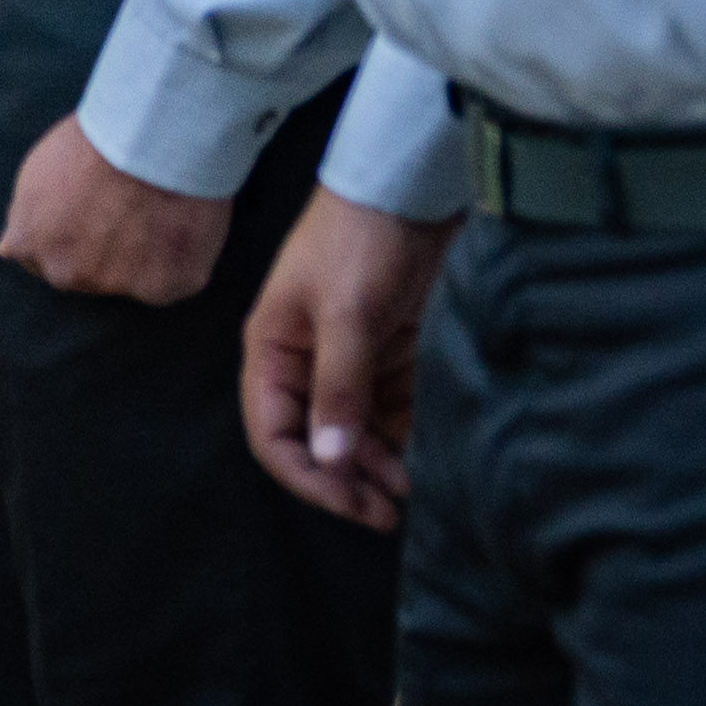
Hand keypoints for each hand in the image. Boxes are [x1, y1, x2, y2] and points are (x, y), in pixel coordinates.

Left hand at [0, 115, 232, 304]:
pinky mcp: (163, 288)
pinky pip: (173, 281)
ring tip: (159, 210)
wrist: (148, 136)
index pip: (41, 261)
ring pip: (131, 281)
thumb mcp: (37, 173)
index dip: (69, 240)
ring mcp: (115, 285)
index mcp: (29, 244)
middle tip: (129, 211)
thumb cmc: (94, 141)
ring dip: (144, 258)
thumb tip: (10, 248)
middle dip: (101, 253)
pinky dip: (182, 261)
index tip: (89, 219)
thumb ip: (28, 216)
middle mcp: (66, 273)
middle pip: (83, 274)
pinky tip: (185, 224)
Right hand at [238, 188, 452, 528]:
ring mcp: (351, 363)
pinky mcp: (392, 357)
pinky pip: (394, 415)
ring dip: (382, 466)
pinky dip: (408, 440)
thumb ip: (338, 388)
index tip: (353, 503)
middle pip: (316, 443)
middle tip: (390, 514)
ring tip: (418, 490)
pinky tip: (432, 459)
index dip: (307, 477)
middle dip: (348, 481)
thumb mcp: (345, 315)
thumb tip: (328, 460)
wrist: (411, 191)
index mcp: (273, 353)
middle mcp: (306, 365)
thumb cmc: (360, 242)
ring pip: (357, 436)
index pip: (273, 435)